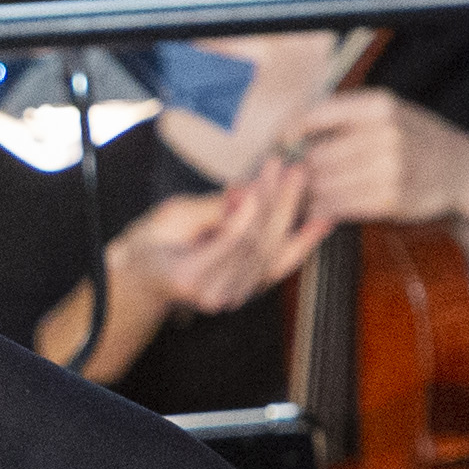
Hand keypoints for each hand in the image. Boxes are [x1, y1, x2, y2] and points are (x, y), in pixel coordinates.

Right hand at [123, 162, 327, 321]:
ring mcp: (233, 298)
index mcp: (189, 278)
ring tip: (301, 180)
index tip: (261, 177)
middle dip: (278, 205)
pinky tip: (323, 222)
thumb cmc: (151, 242)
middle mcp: (215, 295)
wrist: (145, 278)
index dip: (250, 209)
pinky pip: (280, 266)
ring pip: (273, 254)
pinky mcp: (247, 292)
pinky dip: (302, 243)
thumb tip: (247, 192)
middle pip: (259, 247)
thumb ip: (210, 208)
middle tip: (292, 170)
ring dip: (290, 215)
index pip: (233, 242)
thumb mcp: (170, 217)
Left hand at [278, 89, 468, 230]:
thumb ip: (344, 117)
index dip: (289, 132)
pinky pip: (339, 206)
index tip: (279, 145)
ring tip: (300, 195)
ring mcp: (389, 168)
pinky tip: (318, 209)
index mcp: (378, 105)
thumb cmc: (414, 139)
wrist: (460, 170)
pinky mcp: (390, 200)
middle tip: (288, 179)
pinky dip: (322, 209)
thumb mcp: (387, 112)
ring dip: (306, 193)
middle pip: (316, 155)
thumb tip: (288, 132)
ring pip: (324, 183)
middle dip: (299, 169)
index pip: (315, 116)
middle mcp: (384, 134)